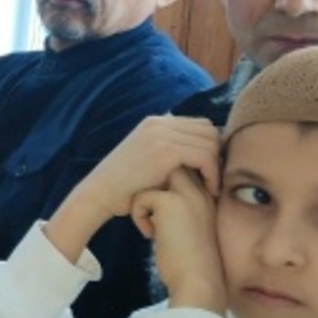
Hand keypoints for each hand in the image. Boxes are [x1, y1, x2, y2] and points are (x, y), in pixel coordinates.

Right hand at [70, 116, 220, 219]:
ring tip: (212, 187)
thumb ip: (168, 151)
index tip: (210, 172)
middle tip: (214, 179)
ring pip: (211, 142)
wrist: (99, 194)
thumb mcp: (146, 160)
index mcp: (155, 123)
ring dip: (217, 166)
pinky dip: (213, 174)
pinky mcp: (165, 150)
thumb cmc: (123, 186)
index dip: (211, 148)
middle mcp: (159, 123)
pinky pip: (205, 156)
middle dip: (217, 154)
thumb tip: (196, 155)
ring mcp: (161, 134)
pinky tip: (209, 189)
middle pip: (209, 130)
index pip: (200, 125)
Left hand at [131, 168, 225, 312]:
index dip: (166, 185)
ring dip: (145, 202)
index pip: (185, 173)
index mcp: (208, 197)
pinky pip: (142, 197)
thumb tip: (156, 200)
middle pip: (170, 170)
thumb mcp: (189, 229)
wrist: (198, 280)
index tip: (158, 208)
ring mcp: (188, 195)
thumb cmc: (191, 261)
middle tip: (148, 211)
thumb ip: (180, 211)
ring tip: (152, 226)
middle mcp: (201, 192)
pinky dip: (139, 214)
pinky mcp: (171, 202)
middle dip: (153, 187)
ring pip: (154, 179)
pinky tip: (150, 234)